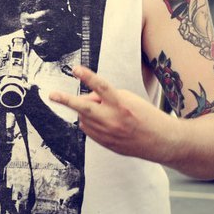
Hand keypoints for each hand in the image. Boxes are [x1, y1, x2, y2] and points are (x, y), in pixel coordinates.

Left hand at [49, 65, 175, 161]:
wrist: (160, 142)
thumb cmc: (145, 116)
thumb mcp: (128, 99)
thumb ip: (105, 96)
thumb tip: (85, 99)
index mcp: (121, 105)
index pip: (101, 87)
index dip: (87, 77)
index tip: (76, 69)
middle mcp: (112, 120)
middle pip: (83, 108)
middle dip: (66, 100)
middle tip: (53, 95)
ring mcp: (107, 134)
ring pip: (84, 117)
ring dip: (88, 111)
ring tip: (107, 113)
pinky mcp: (105, 144)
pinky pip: (88, 129)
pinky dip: (91, 122)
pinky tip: (106, 123)